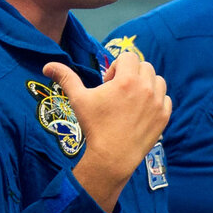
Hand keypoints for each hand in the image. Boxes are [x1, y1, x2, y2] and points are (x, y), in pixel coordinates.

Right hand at [49, 57, 170, 212]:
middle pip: (145, 66)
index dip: (117, 66)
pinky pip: (166, 98)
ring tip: (131, 99)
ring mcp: (158, 103)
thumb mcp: (78, 99)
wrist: (112, 156)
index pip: (129, 56)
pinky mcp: (164, 116)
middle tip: (119, 91)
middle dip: (132, 74)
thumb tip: (47, 66)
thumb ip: (66, 78)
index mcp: (127, 80)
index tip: (109, 83)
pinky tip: (142, 110)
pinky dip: (156, 100)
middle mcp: (146, 88)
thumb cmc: (94, 126)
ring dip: (146, 84)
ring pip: (158, 81)